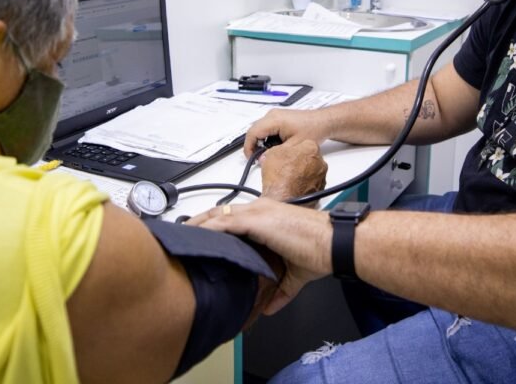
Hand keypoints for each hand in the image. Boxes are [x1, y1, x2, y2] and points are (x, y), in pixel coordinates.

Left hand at [190, 199, 331, 314]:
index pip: (233, 217)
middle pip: (220, 212)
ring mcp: (258, 213)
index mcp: (268, 216)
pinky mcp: (257, 220)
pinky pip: (224, 222)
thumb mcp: (295, 275)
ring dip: (198, 225)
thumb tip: (270, 307)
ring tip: (181, 236)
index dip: (214, 225)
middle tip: (183, 235)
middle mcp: (260, 209)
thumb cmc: (320, 251)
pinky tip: (195, 237)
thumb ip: (281, 291)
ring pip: (218, 215)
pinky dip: (208, 229)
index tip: (200, 237)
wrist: (334, 244)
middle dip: (199, 223)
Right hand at [243, 108, 334, 157]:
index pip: (253, 133)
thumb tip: (263, 160)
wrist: (324, 122)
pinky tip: (275, 146)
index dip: (249, 147)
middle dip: (254, 145)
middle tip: (259, 158)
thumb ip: (276, 154)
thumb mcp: (294, 146)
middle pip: (254, 130)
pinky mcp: (278, 118)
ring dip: (261, 142)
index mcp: (274, 120)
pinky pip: (266, 128)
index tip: (251, 158)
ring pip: (259, 129)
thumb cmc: (313, 130)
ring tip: (269, 153)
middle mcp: (272, 115)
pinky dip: (267, 138)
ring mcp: (275, 115)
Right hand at [260, 139, 326, 200]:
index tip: (287, 154)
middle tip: (287, 166)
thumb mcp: (273, 153)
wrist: (283, 198)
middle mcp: (320, 161)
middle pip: (310, 157)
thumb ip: (280, 149)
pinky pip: (313, 183)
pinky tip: (294, 186)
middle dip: (300, 160)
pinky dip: (306, 184)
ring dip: (303, 173)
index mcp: (311, 147)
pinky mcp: (320, 190)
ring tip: (289, 178)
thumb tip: (277, 153)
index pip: (303, 143)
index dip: (292, 149)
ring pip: (312, 171)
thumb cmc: (280, 177)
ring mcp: (322, 177)